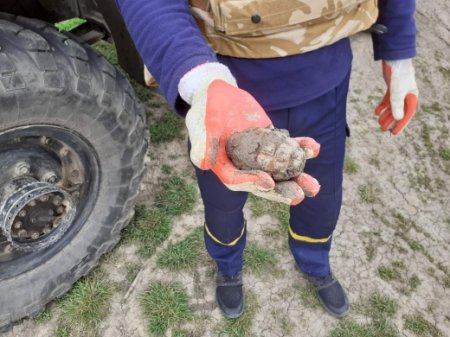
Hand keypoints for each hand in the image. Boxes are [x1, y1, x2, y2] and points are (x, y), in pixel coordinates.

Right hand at [179, 63, 319, 204]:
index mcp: (223, 165)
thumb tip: (204, 163)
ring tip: (313, 186)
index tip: (269, 183)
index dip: (252, 182)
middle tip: (298, 196)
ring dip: (296, 177)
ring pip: (278, 169)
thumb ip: (202, 143)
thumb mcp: (200, 123)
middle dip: (280, 191)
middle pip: (262, 182)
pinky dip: (299, 148)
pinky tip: (314, 148)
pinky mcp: (269, 140)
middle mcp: (242, 164)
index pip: (237, 180)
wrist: (217, 92)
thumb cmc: (206, 107)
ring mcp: (258, 154)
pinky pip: (285, 147)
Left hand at [375, 59, 418, 134]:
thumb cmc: (399, 76)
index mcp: (412, 98)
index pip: (406, 115)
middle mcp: (406, 96)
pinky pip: (387, 100)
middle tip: (383, 130)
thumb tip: (398, 118)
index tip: (393, 133)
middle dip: (391, 121)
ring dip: (386, 115)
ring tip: (379, 122)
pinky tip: (376, 112)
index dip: (400, 125)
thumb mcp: (397, 93)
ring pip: (392, 106)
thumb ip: (397, 105)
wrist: (395, 60)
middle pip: (398, 112)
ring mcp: (399, 92)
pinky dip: (382, 106)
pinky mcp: (392, 88)